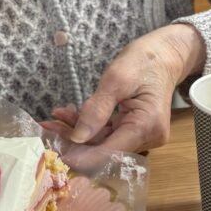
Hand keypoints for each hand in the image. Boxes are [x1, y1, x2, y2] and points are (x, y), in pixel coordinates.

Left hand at [45, 24, 204, 152]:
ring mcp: (141, 136)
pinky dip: (87, 126)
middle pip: (104, 150)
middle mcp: (147, 138)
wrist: (164, 54)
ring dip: (76, 133)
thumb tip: (78, 137)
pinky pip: (106, 134)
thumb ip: (97, 109)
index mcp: (147, 127)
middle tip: (46, 129)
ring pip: (102, 143)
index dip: (81, 155)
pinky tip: (66, 116)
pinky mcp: (133, 131)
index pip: (110, 153)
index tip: (54, 150)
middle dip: (73, 142)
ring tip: (52, 120)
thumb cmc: (144, 61)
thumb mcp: (116, 79)